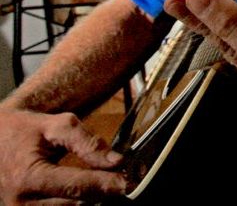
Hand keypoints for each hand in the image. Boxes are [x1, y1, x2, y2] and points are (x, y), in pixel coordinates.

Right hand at [0, 108, 126, 203]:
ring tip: (108, 184)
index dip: (105, 184)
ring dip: (92, 200)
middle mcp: (22, 203)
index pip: (75, 187)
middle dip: (102, 193)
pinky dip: (79, 203)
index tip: (128, 182)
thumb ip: (87, 143)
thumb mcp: (57, 126)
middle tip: (125, 182)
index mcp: (27, 178)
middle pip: (76, 205)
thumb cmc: (25, 131)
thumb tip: (116, 161)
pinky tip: (92, 191)